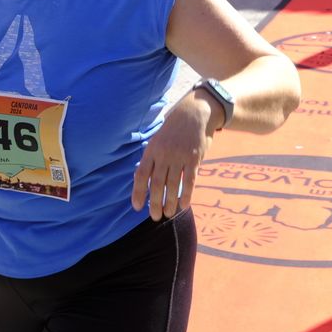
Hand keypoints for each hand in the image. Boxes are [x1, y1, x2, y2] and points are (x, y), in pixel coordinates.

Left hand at [131, 90, 215, 219]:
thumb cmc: (172, 131)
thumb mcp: (157, 141)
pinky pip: (190, 180)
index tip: (137, 207)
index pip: (141, 174)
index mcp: (152, 150)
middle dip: (155, 202)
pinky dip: (187, 194)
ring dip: (170, 202)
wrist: (194, 114)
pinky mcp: (194, 158)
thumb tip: (140, 180)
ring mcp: (180, 156)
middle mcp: (164, 153)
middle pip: (157, 182)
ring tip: (168, 214)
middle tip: (155, 217)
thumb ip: (150, 159)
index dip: (138, 192)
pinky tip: (184, 205)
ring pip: (173, 184)